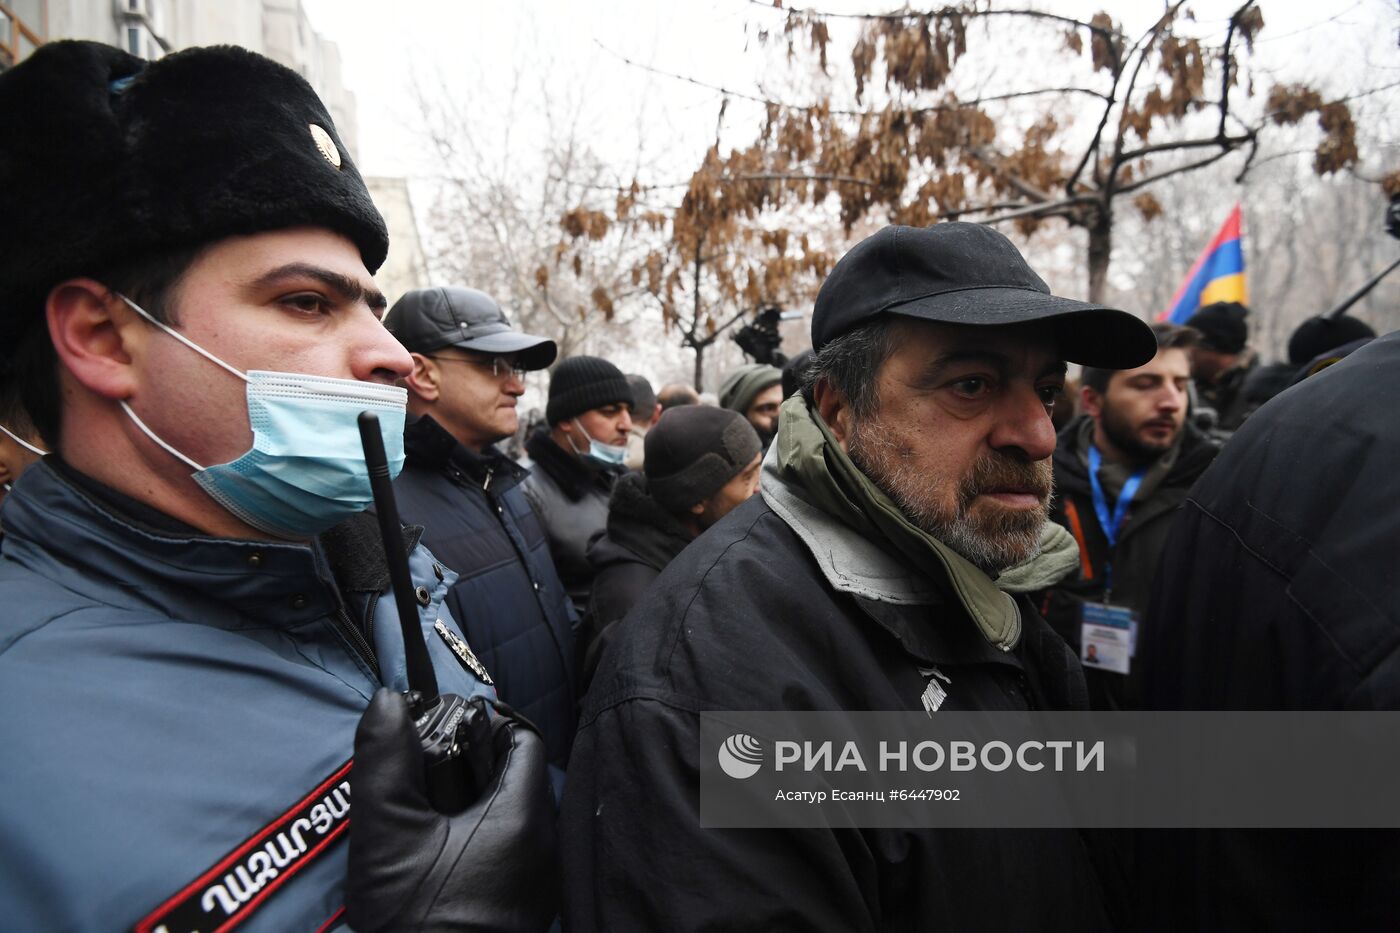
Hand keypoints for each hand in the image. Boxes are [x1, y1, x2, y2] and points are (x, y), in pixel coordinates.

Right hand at [347, 688, 557, 931]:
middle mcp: (546, 845)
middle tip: (426, 765)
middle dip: (473, 762)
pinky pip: (511, 852)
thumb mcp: (387, 832)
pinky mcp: (525, 909)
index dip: (484, 722)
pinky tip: (438, 851)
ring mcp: (539, 881)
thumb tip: (387, 700)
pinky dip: (480, 838)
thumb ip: (385, 759)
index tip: (443, 726)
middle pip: (519, 776)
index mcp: (525, 817)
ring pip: (514, 815)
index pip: (523, 739)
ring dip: (474, 802)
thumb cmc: (416, 919)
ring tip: (425, 808)